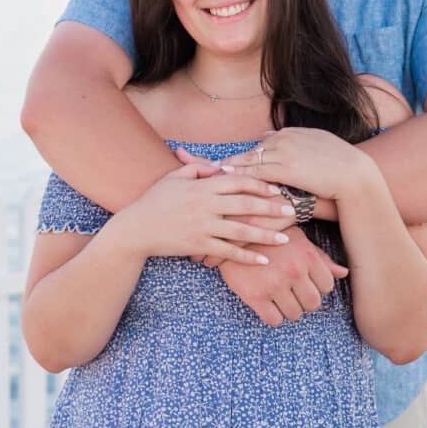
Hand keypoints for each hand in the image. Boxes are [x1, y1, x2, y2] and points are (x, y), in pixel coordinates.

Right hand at [123, 162, 295, 265]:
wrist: (135, 228)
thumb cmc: (154, 200)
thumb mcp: (174, 177)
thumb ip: (198, 169)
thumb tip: (219, 167)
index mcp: (202, 186)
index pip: (238, 181)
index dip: (260, 184)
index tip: (277, 189)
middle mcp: (206, 205)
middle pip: (246, 205)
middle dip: (271, 208)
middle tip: (291, 210)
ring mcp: (203, 226)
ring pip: (241, 230)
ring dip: (265, 235)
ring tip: (284, 239)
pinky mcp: (199, 245)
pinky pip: (228, 252)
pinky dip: (247, 256)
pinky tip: (263, 260)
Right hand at [219, 226, 347, 325]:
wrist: (232, 235)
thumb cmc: (270, 237)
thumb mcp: (298, 240)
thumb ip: (321, 258)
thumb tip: (343, 273)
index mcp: (307, 256)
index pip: (327, 287)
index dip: (317, 287)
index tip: (306, 282)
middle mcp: (293, 271)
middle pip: (313, 304)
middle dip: (305, 301)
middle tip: (293, 292)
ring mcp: (274, 285)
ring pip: (294, 315)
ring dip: (288, 309)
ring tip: (279, 295)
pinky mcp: (255, 296)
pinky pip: (274, 320)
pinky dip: (273, 316)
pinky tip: (268, 302)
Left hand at [222, 127, 372, 201]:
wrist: (356, 174)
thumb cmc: (342, 164)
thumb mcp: (319, 145)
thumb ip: (298, 142)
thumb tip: (272, 135)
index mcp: (292, 133)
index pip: (262, 144)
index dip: (245, 155)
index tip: (228, 162)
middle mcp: (284, 139)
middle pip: (250, 151)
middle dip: (228, 160)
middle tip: (200, 163)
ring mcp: (284, 152)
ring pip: (249, 160)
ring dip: (228, 168)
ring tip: (207, 174)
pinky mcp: (286, 167)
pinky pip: (256, 171)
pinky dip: (239, 175)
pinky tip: (225, 180)